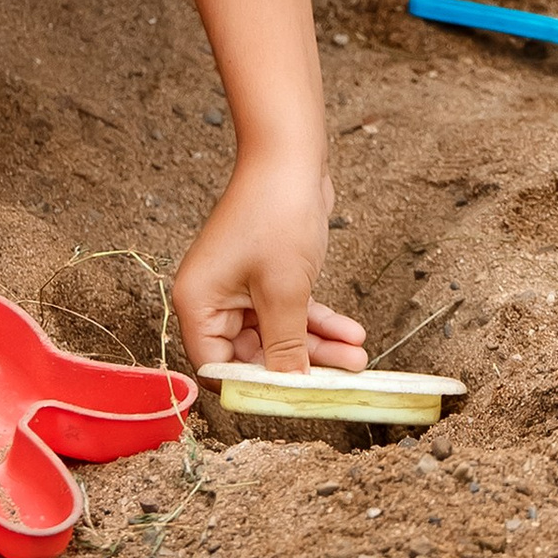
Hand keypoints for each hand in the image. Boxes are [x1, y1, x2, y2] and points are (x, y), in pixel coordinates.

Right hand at [171, 148, 369, 376]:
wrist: (291, 155)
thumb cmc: (275, 212)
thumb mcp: (284, 290)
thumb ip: (285, 346)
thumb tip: (289, 390)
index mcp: (199, 303)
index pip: (218, 367)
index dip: (255, 388)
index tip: (293, 402)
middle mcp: (214, 298)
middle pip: (253, 354)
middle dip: (300, 365)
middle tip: (343, 380)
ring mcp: (242, 286)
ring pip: (280, 333)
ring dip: (319, 346)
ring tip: (359, 357)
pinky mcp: (268, 275)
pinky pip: (292, 311)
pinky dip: (320, 321)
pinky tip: (352, 331)